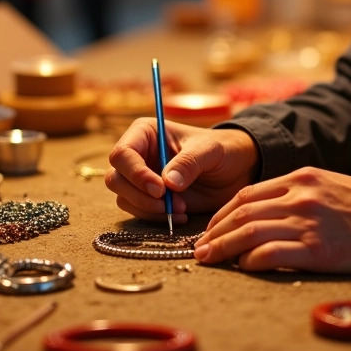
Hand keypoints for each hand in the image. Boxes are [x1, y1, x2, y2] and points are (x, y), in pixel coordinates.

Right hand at [105, 119, 258, 223]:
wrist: (235, 170)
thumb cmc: (222, 150)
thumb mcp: (210, 151)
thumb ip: (189, 163)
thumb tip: (168, 183)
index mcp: (145, 133)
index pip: (122, 153)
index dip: (135, 173)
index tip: (160, 189)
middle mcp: (137, 155)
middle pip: (116, 178)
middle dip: (139, 195)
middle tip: (167, 203)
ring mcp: (140, 178)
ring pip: (123, 198)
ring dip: (148, 209)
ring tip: (180, 208)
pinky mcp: (148, 198)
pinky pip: (138, 212)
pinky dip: (155, 218)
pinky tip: (181, 214)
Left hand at [192, 167, 350, 273]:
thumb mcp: (330, 185)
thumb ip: (298, 193)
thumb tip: (266, 210)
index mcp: (301, 178)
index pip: (248, 194)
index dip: (222, 212)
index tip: (210, 227)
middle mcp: (300, 196)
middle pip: (242, 212)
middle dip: (215, 231)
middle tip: (199, 248)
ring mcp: (307, 222)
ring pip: (250, 232)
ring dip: (223, 247)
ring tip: (208, 260)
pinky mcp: (317, 250)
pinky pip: (271, 255)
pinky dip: (251, 261)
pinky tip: (243, 268)